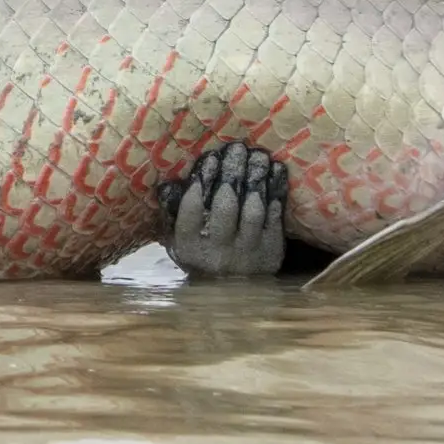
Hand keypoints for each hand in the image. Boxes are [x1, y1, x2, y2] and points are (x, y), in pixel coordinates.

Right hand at [158, 142, 287, 277]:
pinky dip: (275, 192)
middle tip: (236, 148)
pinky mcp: (271, 252)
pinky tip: (275, 170)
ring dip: (256, 179)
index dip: (201, 183)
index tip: (210, 157)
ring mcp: (247, 254)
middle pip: (224, 207)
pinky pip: (275, 217)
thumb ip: (173, 212)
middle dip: (231, 173)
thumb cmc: (203, 257)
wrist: (234, 296)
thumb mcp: (179, 241)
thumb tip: (168, 184)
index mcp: (190, 249)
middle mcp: (217, 253)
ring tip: (257, 156)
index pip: (191, 213)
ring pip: (252, 211)